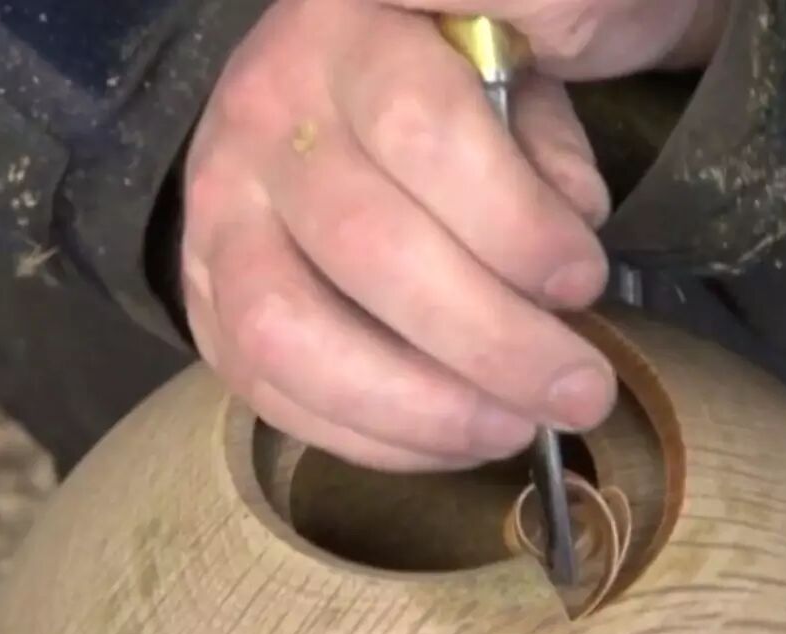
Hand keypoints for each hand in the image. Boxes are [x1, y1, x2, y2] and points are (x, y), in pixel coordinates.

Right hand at [181, 0, 719, 472]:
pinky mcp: (200, 294)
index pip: (424, 132)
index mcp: (350, 35)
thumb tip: (562, 246)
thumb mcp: (522, 58)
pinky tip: (444, 441)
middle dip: (489, 341)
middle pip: (364, 247)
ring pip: (288, 331)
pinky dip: (362, 436)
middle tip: (576, 391)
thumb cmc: (452, 74)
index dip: (514, 226)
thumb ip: (547, 134)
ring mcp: (215, 213)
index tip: (584, 282)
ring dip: (416, 406)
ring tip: (509, 429)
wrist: (334, 82)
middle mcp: (264, 119)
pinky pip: (263, 386)